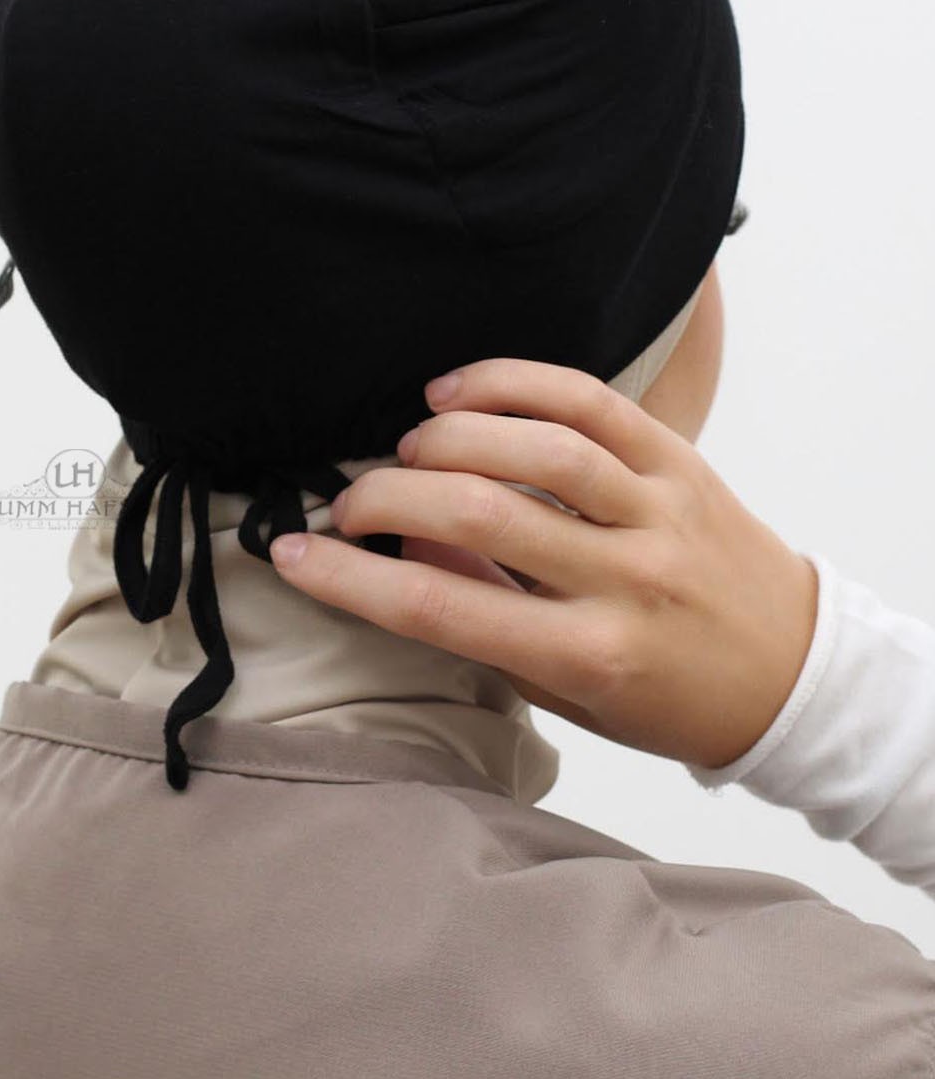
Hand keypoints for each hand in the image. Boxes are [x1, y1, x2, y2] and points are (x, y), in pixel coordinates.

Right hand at [269, 357, 818, 769]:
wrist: (788, 674)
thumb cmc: (668, 696)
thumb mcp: (567, 692)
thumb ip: (484, 623)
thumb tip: (402, 553)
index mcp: (589, 653)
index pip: (439, 609)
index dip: (347, 577)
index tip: (289, 552)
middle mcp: (624, 578)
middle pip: (476, 514)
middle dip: (384, 498)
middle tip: (349, 500)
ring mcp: (657, 510)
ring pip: (534, 448)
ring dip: (447, 437)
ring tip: (409, 449)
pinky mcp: (678, 459)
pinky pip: (590, 400)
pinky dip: (515, 382)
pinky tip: (459, 389)